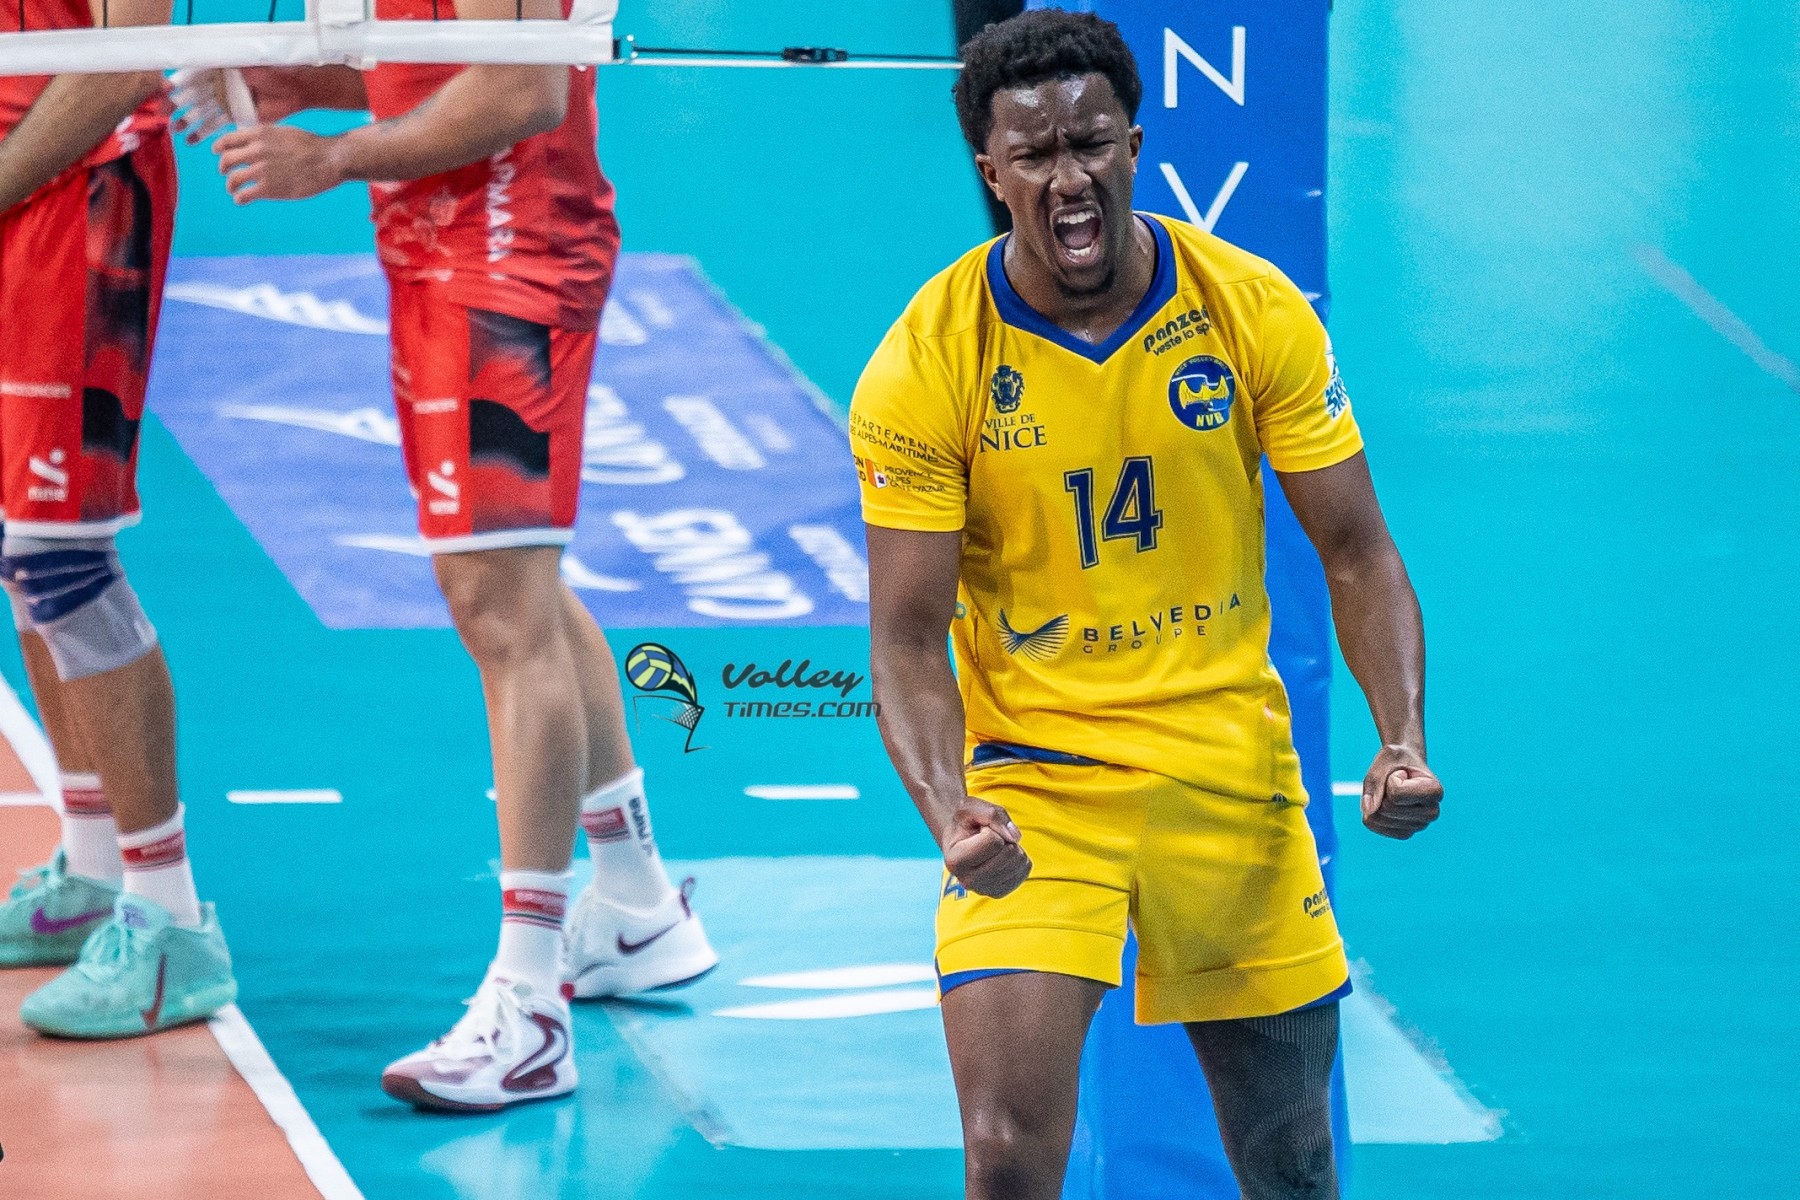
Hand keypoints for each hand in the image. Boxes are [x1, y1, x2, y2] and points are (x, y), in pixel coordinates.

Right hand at [171, 68, 308, 143]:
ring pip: (201, 112)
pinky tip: (191, 140)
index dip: (179, 82)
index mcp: (220, 69)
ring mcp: (227, 101)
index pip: (193, 75)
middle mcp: (220, 85)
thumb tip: (212, 62)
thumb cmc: (275, 73)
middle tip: (162, 114)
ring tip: (174, 129)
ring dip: (187, 121)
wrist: (295, 90)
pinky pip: (216, 125)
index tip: (166, 90)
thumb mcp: (251, 65)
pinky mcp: (236, 116)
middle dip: (176, 104)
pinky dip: (203, 133)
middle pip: (193, 95)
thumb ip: (232, 66)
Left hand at [215, 124, 344, 203]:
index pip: (228, 140)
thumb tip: (254, 143)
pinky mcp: (269, 188)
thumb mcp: (284, 132)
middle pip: (226, 160)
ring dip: (230, 186)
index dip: (219, 148)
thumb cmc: (312, 146)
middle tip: (226, 174)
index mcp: (259, 134)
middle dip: (223, 168)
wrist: (329, 159)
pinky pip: (244, 195)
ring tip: (234, 190)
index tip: (218, 153)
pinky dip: (239, 198)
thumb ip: (266, 138)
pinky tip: (241, 200)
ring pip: (233, 179)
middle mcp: (257, 150)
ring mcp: (262, 169)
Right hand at [941, 797, 1030, 897]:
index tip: (978, 831)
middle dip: (1004, 838)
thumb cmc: (965, 822)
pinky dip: (1018, 857)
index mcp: (955, 861)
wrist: (961, 839)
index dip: (991, 828)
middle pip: (1008, 854)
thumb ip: (992, 814)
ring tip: (994, 847)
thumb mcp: (971, 806)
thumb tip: (1016, 837)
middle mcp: (967, 882)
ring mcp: (984, 890)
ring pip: (1018, 862)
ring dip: (1011, 847)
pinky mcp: (1000, 892)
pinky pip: (1025, 870)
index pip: (993, 841)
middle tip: (989, 838)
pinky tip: (1001, 857)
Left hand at [1361, 745, 1442, 839]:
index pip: (1396, 793)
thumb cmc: (1398, 759)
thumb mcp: (1386, 757)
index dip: (1390, 779)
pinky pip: (1374, 826)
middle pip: (1386, 808)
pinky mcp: (1405, 833)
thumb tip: (1369, 811)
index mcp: (1435, 791)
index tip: (1402, 773)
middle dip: (1382, 791)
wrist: (1403, 765)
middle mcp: (1432, 813)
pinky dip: (1371, 812)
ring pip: (1378, 819)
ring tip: (1393, 792)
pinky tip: (1385, 803)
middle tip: (1395, 782)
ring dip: (1376, 801)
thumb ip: (1376, 781)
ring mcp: (1419, 826)